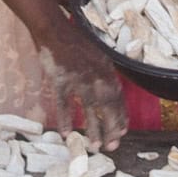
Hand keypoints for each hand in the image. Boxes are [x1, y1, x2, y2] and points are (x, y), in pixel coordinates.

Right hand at [36, 18, 127, 150]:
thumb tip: (110, 92)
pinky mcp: (59, 81)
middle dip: (111, 129)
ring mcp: (77, 79)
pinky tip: (66, 134)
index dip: (121, 116)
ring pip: (88, 109)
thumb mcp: (98, 54)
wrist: (54, 29)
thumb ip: (104, 73)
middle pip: (107, 107)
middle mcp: (95, 76)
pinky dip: (66, 119)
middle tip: (112, 147)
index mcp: (106, 70)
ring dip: (92, 129)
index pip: (118, 98)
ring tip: (94, 146)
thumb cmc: (76, 41)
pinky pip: (64, 104)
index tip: (123, 132)